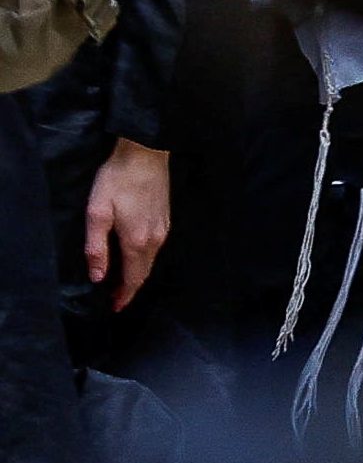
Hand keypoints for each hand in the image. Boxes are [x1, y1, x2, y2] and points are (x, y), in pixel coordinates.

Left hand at [85, 138, 167, 308]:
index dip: (124, 295)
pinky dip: (143, 259)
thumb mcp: (97, 213)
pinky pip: (155, 248)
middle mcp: (155, 240)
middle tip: (115, 298)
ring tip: (121, 279)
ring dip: (137, 273)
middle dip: (130, 288)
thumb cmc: (117, 180)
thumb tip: (98, 276)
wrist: (145, 154)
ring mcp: (164, 229)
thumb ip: (96, 248)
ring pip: (150, 261)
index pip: (133, 279)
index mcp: (137, 241)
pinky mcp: (166, 219)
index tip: (115, 307)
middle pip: (144, 273)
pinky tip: (133, 255)